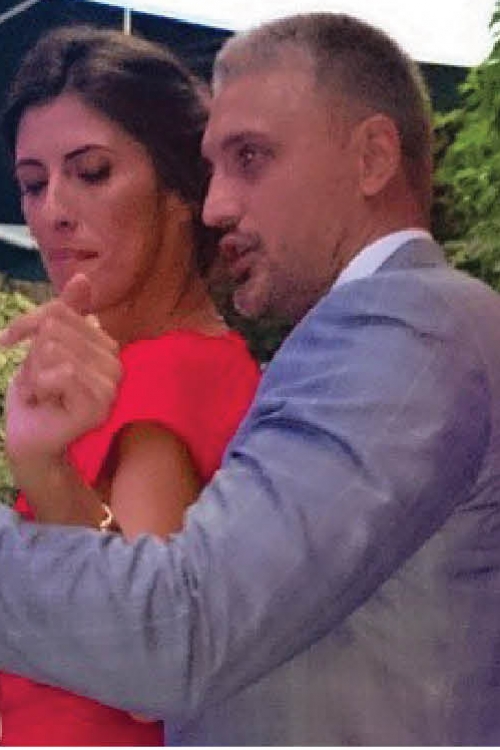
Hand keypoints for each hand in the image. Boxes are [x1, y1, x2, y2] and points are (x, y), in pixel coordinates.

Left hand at [2, 275, 121, 479]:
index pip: (59, 310)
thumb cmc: (36, 393)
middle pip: (54, 328)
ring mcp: (111, 385)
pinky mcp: (100, 404)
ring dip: (34, 373)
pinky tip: (46, 401)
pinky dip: (41, 386)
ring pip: (55, 349)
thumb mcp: (42, 345)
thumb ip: (64, 312)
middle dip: (32, 356)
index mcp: (105, 345)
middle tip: (38, 382)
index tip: (8, 340)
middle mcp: (115, 362)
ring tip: (42, 393)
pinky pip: (63, 372)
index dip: (27, 324)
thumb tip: (83, 276)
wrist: (28, 437)